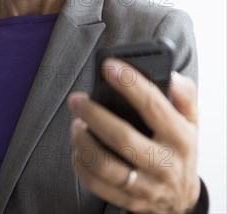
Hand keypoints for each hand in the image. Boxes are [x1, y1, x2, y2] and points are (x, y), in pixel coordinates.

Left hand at [67, 59, 200, 212]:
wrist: (182, 199)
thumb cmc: (180, 150)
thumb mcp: (191, 122)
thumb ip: (185, 96)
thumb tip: (172, 77)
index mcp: (180, 139)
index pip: (153, 106)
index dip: (129, 83)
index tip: (109, 66)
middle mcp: (164, 164)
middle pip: (122, 138)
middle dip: (94, 115)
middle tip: (77, 100)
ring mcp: (145, 186)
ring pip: (105, 166)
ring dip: (83, 142)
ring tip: (76, 124)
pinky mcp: (129, 201)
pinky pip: (97, 185)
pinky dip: (80, 165)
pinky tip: (78, 149)